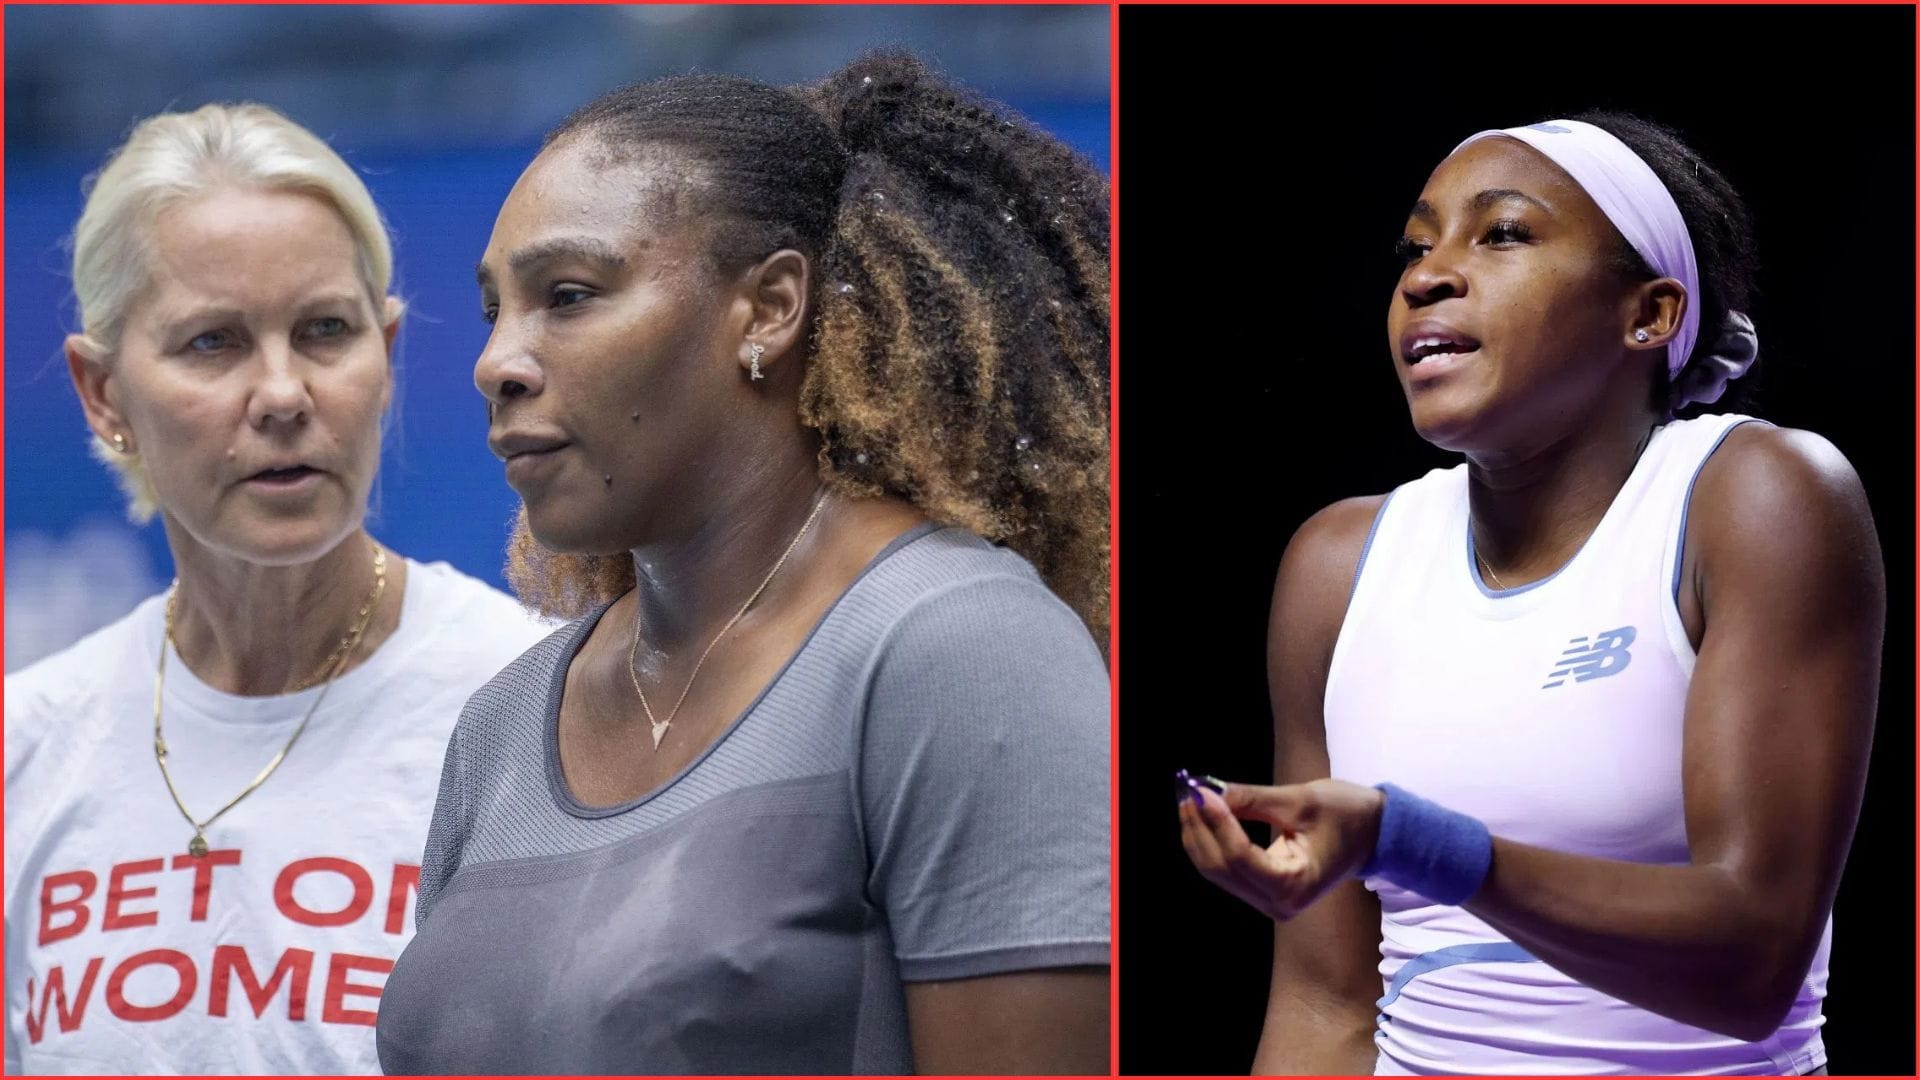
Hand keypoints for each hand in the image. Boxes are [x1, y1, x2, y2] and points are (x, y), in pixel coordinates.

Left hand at [1178, 777, 1385, 920]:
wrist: (1371, 834)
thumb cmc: (1346, 815)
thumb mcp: (1301, 800)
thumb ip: (1252, 799)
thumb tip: (1209, 791)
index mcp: (1296, 885)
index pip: (1240, 857)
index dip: (1216, 822)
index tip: (1200, 790)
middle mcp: (1280, 903)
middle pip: (1221, 867)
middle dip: (1199, 828)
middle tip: (1187, 789)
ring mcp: (1270, 902)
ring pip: (1217, 871)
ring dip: (1199, 834)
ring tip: (1190, 796)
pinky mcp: (1263, 892)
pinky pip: (1225, 870)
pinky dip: (1211, 841)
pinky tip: (1202, 814)